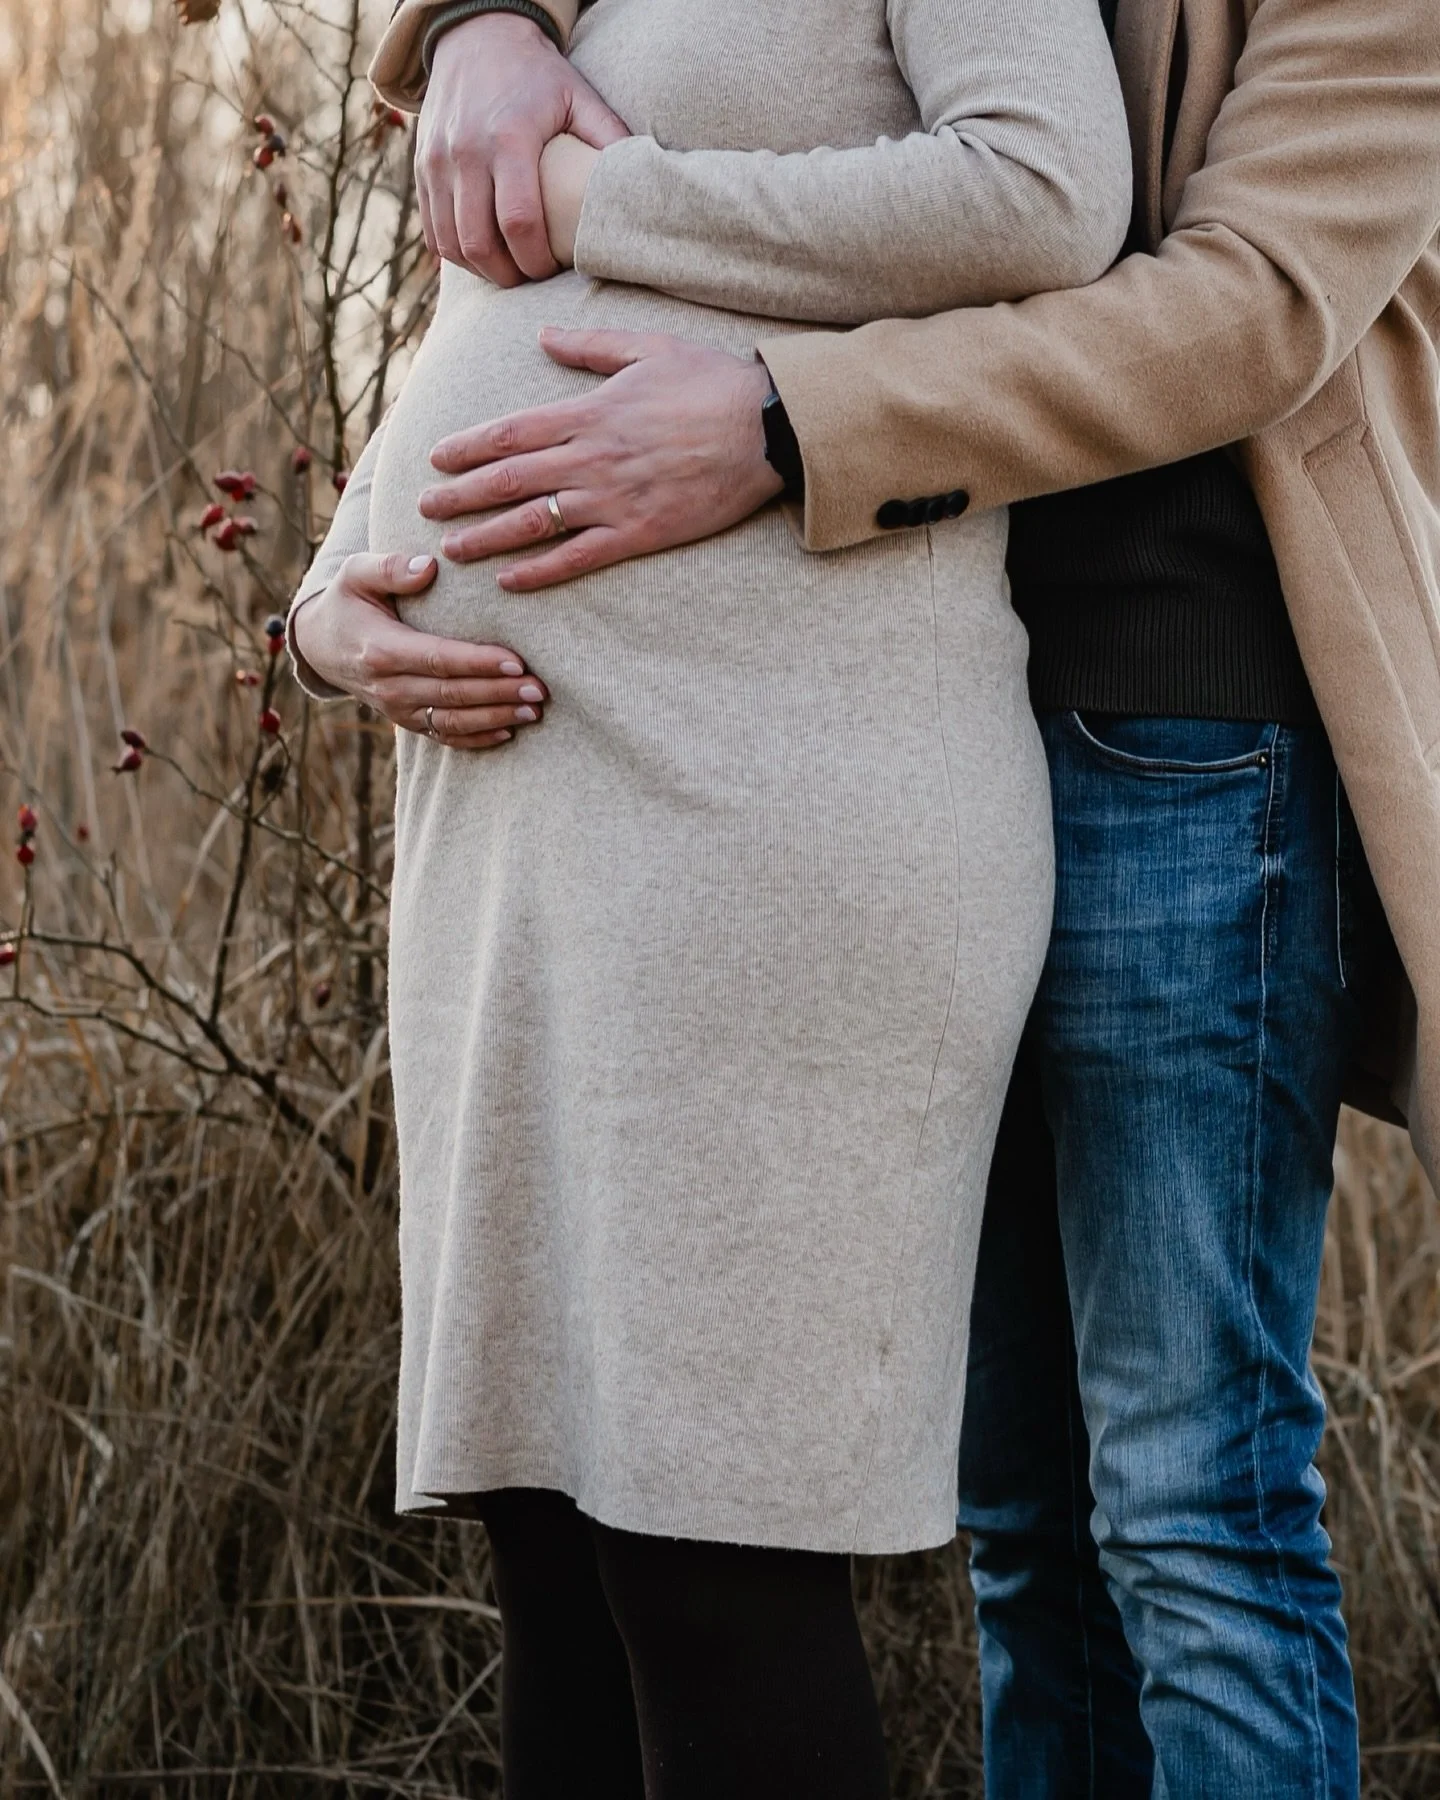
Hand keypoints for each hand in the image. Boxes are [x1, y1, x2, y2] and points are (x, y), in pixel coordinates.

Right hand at [291, 553, 546, 749]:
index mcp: (381, 649)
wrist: (320, 645)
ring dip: (495, 718)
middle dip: (499, 694)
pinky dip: (476, 738)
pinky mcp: (407, 721)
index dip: (478, 663)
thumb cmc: (347, 601)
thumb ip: (389, 567)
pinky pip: (443, 737)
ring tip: (533, 711)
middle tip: (539, 689)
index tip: (517, 661)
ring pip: (452, 722)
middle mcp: (390, 686)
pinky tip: (508, 731)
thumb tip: (428, 566)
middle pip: (452, 695)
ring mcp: (398, 709)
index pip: (438, 658)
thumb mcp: (355, 573)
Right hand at [418, 13, 628, 285]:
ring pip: (451, 244)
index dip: (536, 259)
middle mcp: (466, 152)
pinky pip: (433, 230)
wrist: (478, 36)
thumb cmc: (538, 76)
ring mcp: (438, 161)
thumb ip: (608, 140)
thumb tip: (642, 188)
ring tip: (508, 270)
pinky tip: (483, 253)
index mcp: (509, 138)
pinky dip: (456, 252)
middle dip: (507, 274)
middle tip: (530, 277)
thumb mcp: (580, 97)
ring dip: (480, 269)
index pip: (519, 222)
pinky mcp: (422, 168)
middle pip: (479, 243)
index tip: (551, 269)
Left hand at [418, 331, 784, 590]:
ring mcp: (612, 499)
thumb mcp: (648, 349)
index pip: (511, 433)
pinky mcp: (639, 533)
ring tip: (451, 550)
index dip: (467, 448)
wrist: (768, 429)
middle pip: (508, 480)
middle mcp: (591, 458)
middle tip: (423, 508)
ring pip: (532, 523)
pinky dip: (539, 572)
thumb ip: (590, 347)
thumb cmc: (712, 383)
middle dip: (459, 495)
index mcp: (589, 412)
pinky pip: (577, 558)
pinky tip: (509, 581)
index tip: (436, 460)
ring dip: (485, 537)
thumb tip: (543, 335)